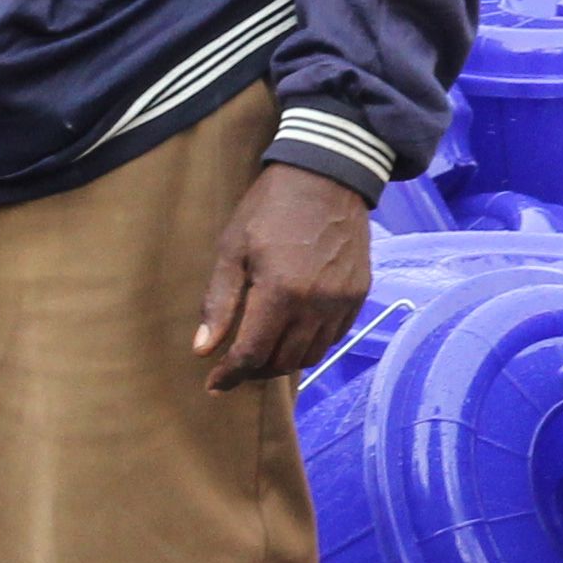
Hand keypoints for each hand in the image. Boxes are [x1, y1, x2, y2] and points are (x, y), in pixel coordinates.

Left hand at [195, 163, 371, 388]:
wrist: (327, 177)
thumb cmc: (270, 209)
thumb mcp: (232, 249)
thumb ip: (220, 302)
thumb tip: (204, 349)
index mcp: (281, 292)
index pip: (252, 353)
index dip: (229, 376)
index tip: (213, 385)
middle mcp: (317, 304)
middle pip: (283, 361)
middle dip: (255, 370)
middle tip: (235, 365)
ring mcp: (343, 301)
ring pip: (311, 354)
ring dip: (284, 360)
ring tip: (264, 351)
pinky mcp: (359, 294)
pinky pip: (334, 336)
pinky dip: (310, 344)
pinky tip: (293, 332)